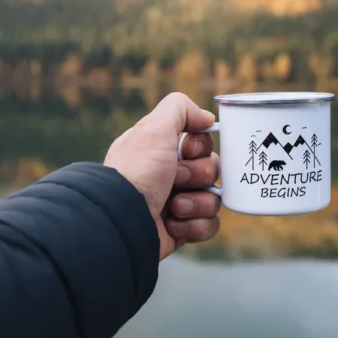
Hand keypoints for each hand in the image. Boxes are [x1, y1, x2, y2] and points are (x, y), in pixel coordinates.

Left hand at [104, 92, 220, 259]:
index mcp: (162, 150)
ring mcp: (177, 203)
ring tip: (174, 208)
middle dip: (198, 175)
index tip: (185, 151)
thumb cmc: (137, 172)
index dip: (200, 146)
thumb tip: (207, 118)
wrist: (123, 220)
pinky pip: (209, 224)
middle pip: (212, 168)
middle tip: (176, 180)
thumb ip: (180, 108)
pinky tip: (174, 224)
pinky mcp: (182, 229)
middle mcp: (170, 175)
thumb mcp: (154, 127)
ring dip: (197, 202)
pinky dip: (195, 225)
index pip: (202, 142)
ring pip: (214, 198)